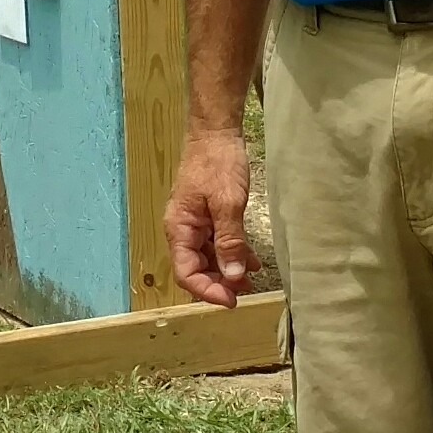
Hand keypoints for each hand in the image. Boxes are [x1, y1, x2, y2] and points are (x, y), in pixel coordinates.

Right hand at [166, 125, 255, 306]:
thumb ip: (229, 241)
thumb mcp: (227, 204)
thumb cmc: (218, 164)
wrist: (216, 132)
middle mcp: (183, 230)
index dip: (207, 290)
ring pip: (208, 258)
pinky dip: (233, 254)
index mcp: (179, 229)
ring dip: (228, 271)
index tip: (232, 299)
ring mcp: (195, 223)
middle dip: (219, 283)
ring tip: (252, 281)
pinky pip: (217, 243)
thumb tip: (233, 276)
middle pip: (196, 269)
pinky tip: (251, 261)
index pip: (186, 273)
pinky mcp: (208, 216)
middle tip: (245, 292)